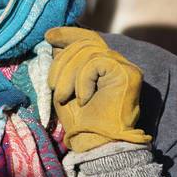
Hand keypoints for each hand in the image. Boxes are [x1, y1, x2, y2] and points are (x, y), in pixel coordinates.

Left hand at [45, 27, 151, 151]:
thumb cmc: (80, 120)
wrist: (97, 143)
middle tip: (52, 86)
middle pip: (84, 44)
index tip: (49, 36)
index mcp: (103, 64)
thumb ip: (64, 65)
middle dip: (61, 62)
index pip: (87, 38)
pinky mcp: (127, 73)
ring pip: (88, 52)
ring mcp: (124, 67)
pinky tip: (83, 99)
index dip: (68, 34)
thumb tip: (54, 43)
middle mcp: (117, 62)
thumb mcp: (64, 86)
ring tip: (63, 96)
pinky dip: (83, 80)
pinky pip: (96, 62)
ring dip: (68, 75)